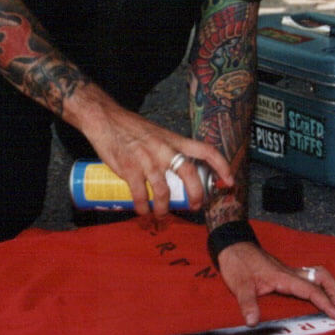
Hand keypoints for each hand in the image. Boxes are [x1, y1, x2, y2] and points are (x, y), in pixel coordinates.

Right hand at [73, 90, 232, 214]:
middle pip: (189, 174)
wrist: (104, 119)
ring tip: (161, 215)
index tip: (230, 180)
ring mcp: (147, 160)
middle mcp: (164, 150)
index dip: (222, 166)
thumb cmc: (130, 127)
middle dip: (196, 195)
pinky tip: (142, 211)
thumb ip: (168, 149)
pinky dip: (142, 208)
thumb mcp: (157, 134)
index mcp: (174, 140)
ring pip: (163, 191)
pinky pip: (140, 195)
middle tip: (195, 206)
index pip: (206, 150)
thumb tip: (178, 169)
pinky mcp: (129, 169)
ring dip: (164, 209)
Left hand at [216, 241, 334, 324]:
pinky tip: (314, 297)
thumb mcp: (239, 285)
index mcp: (283, 277)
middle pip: (321, 278)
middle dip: (334, 292)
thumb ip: (247, 303)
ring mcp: (288, 272)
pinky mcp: (284, 273)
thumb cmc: (237, 263)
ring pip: (317, 275)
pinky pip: (307, 278)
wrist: (233, 246)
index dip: (326, 303)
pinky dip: (317, 286)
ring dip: (328, 287)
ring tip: (332, 303)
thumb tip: (252, 322)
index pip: (311, 291)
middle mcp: (290, 273)